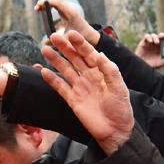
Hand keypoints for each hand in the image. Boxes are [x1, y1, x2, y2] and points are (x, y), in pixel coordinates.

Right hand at [34, 0, 95, 38]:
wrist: (91, 36)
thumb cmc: (82, 38)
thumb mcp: (69, 40)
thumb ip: (57, 41)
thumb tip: (44, 43)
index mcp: (70, 12)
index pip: (56, 1)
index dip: (45, 2)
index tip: (37, 8)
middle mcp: (69, 8)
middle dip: (44, 1)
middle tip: (36, 9)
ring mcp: (68, 9)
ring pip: (55, 0)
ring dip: (46, 3)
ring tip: (38, 10)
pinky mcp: (67, 12)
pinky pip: (56, 5)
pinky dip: (49, 6)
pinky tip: (44, 12)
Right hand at [39, 29, 135, 154]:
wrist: (115, 130)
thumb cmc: (121, 108)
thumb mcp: (119, 88)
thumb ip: (110, 70)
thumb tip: (99, 54)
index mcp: (101, 71)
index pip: (88, 53)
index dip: (80, 43)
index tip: (70, 33)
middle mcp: (89, 76)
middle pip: (74, 58)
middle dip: (64, 47)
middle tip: (53, 36)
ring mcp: (80, 87)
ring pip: (65, 69)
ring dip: (55, 59)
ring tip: (45, 49)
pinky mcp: (72, 99)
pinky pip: (60, 87)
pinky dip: (51, 79)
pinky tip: (42, 71)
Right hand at [136, 31, 163, 65]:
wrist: (142, 66)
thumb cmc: (152, 64)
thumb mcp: (160, 64)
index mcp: (162, 47)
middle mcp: (156, 43)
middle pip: (160, 36)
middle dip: (163, 35)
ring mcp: (150, 42)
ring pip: (153, 35)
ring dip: (156, 37)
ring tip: (157, 42)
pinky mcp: (143, 42)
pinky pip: (146, 36)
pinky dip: (148, 37)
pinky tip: (150, 41)